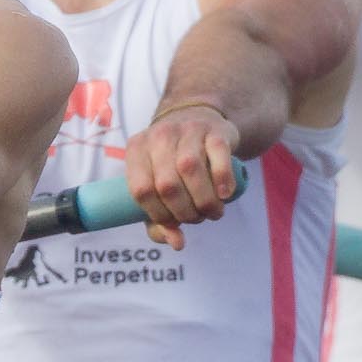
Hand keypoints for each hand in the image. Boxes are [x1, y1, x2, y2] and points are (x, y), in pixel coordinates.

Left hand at [125, 105, 240, 249]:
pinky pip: (218, 154)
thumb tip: (176, 243)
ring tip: (212, 212)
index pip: (141, 190)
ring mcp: (186, 130)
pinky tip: (225, 194)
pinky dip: (222, 179)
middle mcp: (158, 137)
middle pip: (166, 184)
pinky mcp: (215, 130)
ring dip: (204, 200)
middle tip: (197, 219)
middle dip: (185, 211)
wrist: (199, 118)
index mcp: (136, 150)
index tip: (175, 224)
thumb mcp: (158, 182)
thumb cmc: (173, 161)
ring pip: (190, 170)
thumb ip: (159, 217)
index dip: (159, 215)